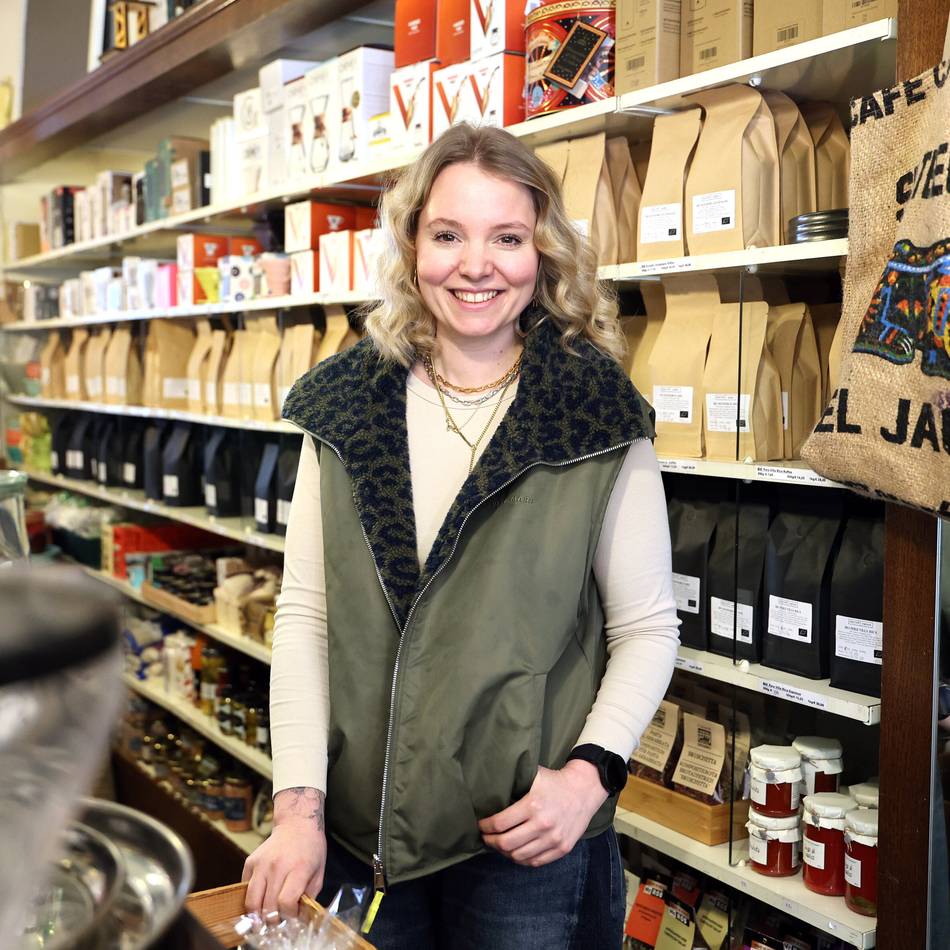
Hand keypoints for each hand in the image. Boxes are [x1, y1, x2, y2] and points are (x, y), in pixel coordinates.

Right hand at [243, 787, 327, 918]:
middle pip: (268, 906)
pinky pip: (246, 888)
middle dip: (273, 920)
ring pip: (252, 901)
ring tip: (264, 920)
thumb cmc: (311, 850)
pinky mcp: (250, 862)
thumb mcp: (318, 872)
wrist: (296, 825)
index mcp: (298, 869)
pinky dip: (251, 899)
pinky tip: (261, 899)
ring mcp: (261, 863)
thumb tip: (297, 918)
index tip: (292, 916)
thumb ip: (309, 896)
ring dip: (257, 916)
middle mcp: (277, 866)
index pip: (286, 902)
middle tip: (278, 922)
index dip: (288, 915)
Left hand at [478, 762, 607, 866]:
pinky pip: (535, 862)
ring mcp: (553, 839)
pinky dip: (522, 859)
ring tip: (499, 845)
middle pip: (506, 843)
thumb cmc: (555, 781)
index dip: (486, 827)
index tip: (481, 825)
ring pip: (519, 856)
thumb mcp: (534, 775)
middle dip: (491, 842)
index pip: (500, 823)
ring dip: (504, 852)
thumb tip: (489, 787)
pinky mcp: (562, 849)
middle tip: (486, 837)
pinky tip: (516, 851)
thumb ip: (514, 783)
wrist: (584, 789)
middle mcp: (543, 825)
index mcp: (533, 805)